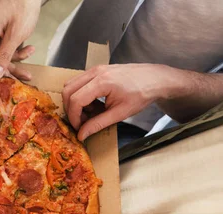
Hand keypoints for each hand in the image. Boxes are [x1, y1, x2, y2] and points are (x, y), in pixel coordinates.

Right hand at [0, 0, 41, 80]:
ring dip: (15, 58)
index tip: (3, 82)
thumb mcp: (15, 35)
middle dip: (9, 67)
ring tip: (30, 55)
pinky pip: (2, 47)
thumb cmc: (22, 6)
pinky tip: (28, 48)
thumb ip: (4, 56)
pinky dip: (15, 49)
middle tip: (23, 76)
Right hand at [63, 64, 178, 140]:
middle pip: (68, 90)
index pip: (76, 100)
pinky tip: (94, 104)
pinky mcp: (97, 70)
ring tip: (90, 113)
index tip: (79, 128)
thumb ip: (98, 124)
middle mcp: (95, 72)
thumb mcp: (120, 113)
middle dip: (71, 109)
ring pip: (71, 85)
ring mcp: (95, 69)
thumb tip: (82, 134)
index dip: (73, 117)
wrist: (154, 79)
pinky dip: (81, 95)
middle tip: (81, 122)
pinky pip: (79, 82)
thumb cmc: (141, 94)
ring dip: (75, 102)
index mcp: (102, 82)